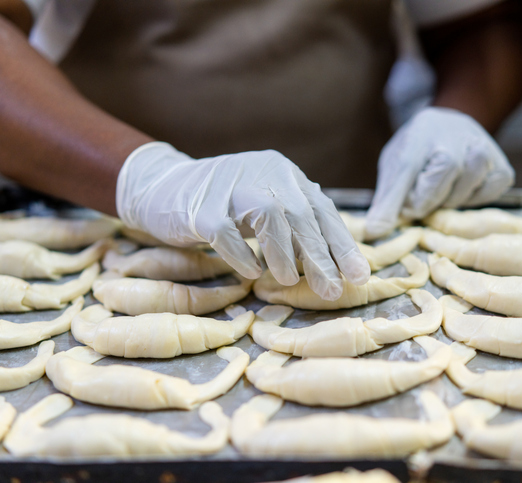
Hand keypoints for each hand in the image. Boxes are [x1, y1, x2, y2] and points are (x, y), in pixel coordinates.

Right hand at [116, 142, 370, 299]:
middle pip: (299, 214)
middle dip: (320, 256)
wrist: (162, 187)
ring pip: (268, 216)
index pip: (321, 209)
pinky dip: (242, 255)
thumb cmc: (222, 204)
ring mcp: (228, 186)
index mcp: (283, 173)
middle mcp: (261, 172)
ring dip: (284, 254)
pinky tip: (252, 272)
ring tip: (290, 281)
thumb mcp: (263, 206)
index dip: (342, 244)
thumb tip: (335, 261)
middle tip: (333, 290)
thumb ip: (294, 224)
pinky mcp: (200, 206)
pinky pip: (226, 233)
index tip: (359, 276)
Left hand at [366, 107, 513, 237]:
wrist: (451, 128)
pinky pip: (490, 192)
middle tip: (423, 200)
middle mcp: (455, 135)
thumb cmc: (419, 151)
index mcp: (420, 134)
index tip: (403, 212)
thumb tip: (374, 232)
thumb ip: (386, 201)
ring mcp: (482, 148)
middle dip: (429, 200)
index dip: (403, 200)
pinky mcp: (502, 166)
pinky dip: (475, 199)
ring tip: (443, 192)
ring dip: (451, 200)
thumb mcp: (395, 167)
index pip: (408, 169)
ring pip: (466, 188)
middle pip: (442, 182)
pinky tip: (463, 190)